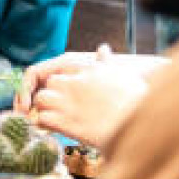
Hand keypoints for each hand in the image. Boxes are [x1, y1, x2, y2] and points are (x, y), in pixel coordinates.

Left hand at [15, 45, 168, 114]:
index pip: (63, 70)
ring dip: (45, 108)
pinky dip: (44, 124)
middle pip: (50, 83)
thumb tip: (102, 48)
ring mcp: (68, 102)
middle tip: (61, 107)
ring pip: (41, 99)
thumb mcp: (120, 74)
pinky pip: (42, 118)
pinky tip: (54, 129)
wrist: (137, 125)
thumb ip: (107, 61)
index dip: (64, 84)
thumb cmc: (135, 101)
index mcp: (87, 71)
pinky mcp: (65, 122)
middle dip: (53, 94)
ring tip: (56, 118)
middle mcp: (75, 84)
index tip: (69, 94)